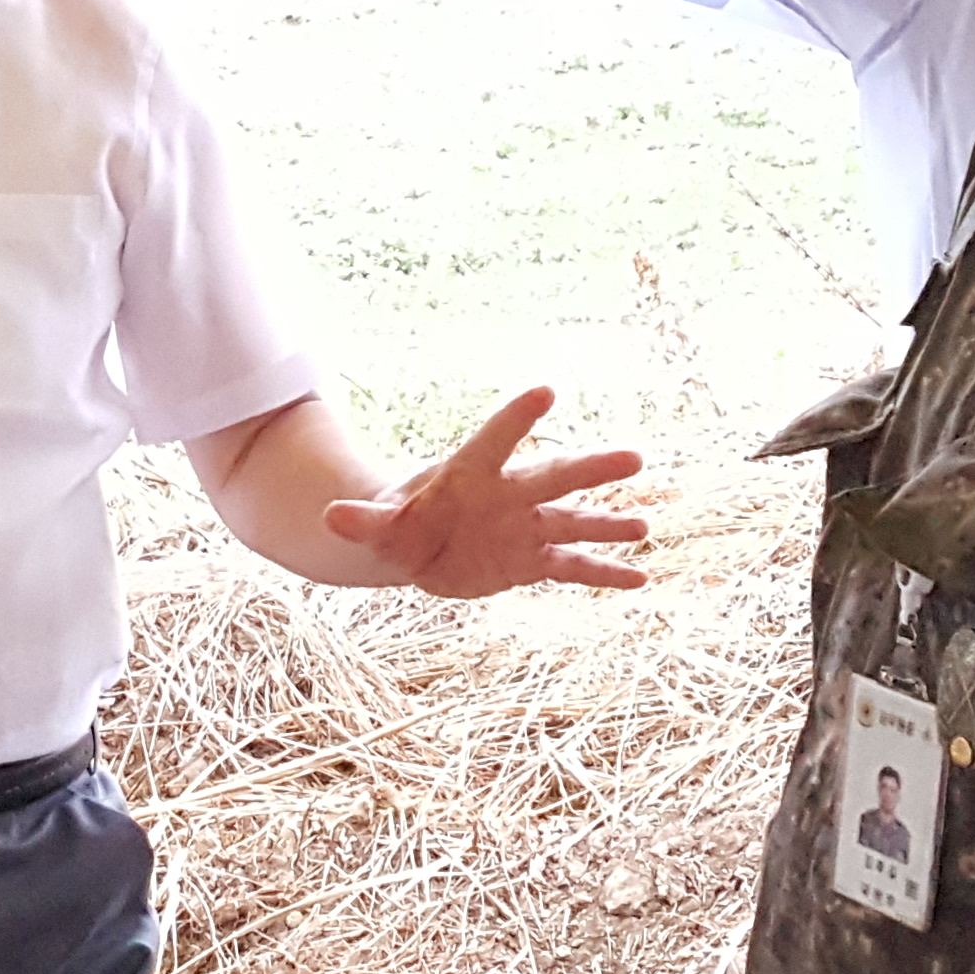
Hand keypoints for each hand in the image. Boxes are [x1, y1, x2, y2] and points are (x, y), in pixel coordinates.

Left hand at [322, 387, 649, 597]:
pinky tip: (640, 581)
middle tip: (633, 457)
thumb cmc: (401, 521)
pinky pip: (574, 568)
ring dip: (608, 524)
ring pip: (574, 522)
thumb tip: (329, 517)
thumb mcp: (378, 524)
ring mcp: (527, 527)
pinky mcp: (533, 561)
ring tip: (644, 527)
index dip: (518, 418)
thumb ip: (362, 520)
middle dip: (591, 469)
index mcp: (472, 472)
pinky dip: (605, 574)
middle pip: (554, 477)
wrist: (419, 543)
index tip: (546, 392)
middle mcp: (510, 494)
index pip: (497, 438)